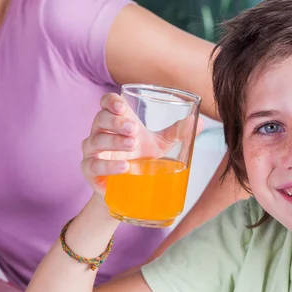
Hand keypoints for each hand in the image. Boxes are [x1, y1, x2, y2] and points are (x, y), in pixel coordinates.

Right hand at [81, 93, 203, 195]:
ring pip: (95, 141)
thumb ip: (177, 132)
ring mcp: (93, 152)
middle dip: (116, 122)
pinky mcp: (90, 171)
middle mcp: (101, 133)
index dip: (111, 102)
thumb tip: (200, 121)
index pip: (107, 104)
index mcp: (116, 121)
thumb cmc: (141, 159)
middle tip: (134, 129)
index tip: (122, 106)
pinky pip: (93, 166)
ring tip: (132, 144)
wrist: (128, 189)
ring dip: (113, 142)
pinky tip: (124, 166)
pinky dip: (108, 166)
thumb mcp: (160, 144)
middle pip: (101, 119)